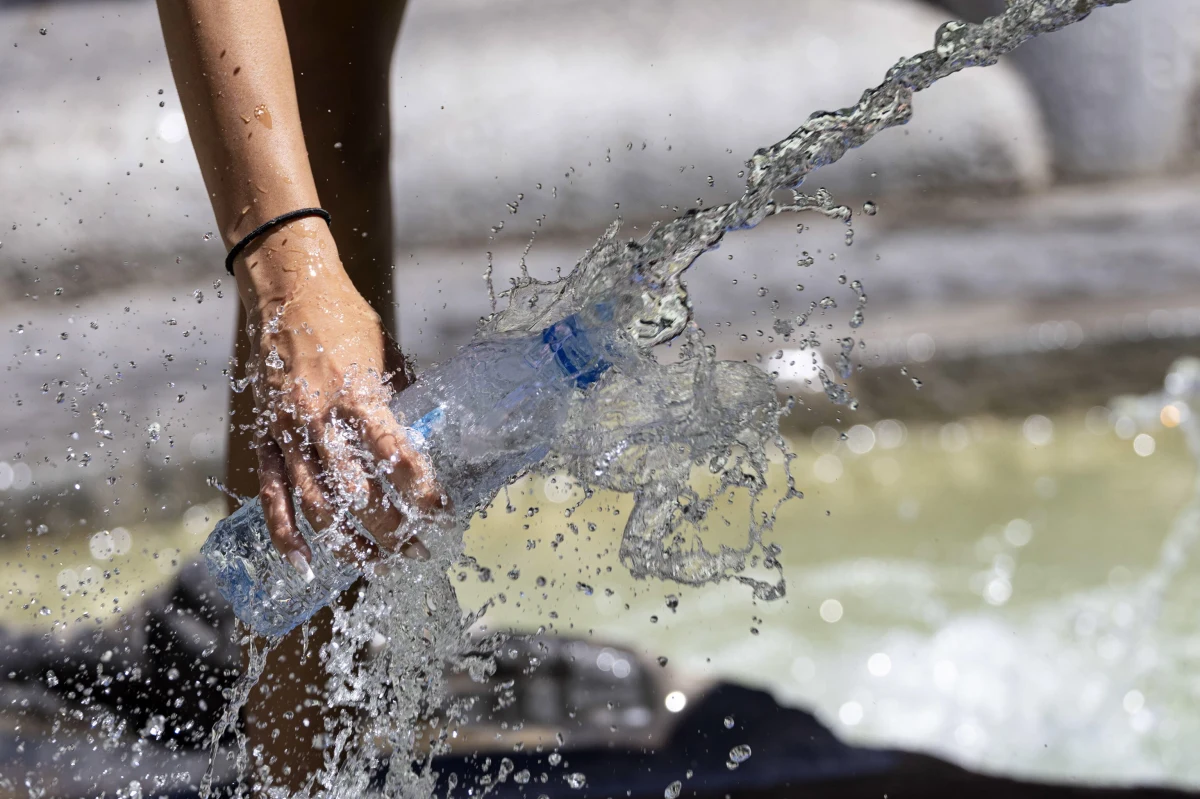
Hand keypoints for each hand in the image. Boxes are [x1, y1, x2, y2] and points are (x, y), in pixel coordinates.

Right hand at [235, 219, 445, 575]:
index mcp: (358, 395)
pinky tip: (305, 566)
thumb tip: (429, 438)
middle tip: (419, 549)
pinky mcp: (266, 437)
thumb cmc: (347, 321)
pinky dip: (285, 536)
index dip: (423, 492)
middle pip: (358, 495)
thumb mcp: (387, 357)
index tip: (444, 513)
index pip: (396, 457)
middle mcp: (321, 418)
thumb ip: (401, 403)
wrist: (288, 289)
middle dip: (392, 530)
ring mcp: (288, 431)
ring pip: (317, 506)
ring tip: (379, 565)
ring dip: (349, 544)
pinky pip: (271, 496)